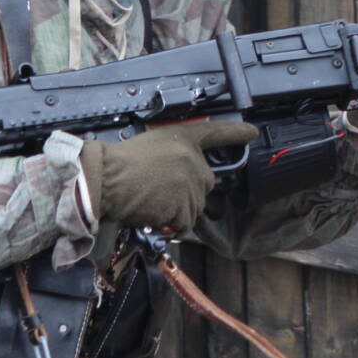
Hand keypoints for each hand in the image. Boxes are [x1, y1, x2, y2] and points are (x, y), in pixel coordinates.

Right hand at [79, 119, 257, 232]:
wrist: (106, 180)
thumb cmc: (120, 163)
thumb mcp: (152, 145)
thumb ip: (175, 156)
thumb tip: (184, 178)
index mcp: (183, 138)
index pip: (216, 132)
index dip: (236, 132)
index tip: (252, 132)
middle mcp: (193, 158)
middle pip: (205, 183)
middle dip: (188, 192)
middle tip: (159, 192)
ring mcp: (191, 182)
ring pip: (194, 206)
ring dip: (176, 210)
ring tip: (151, 201)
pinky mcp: (184, 204)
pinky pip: (185, 223)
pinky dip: (171, 225)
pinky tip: (153, 214)